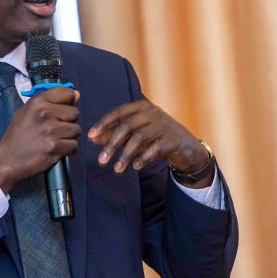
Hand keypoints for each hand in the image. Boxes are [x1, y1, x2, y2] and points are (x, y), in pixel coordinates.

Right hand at [0, 87, 80, 192]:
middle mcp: (45, 113)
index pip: (68, 93)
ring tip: (55, 139)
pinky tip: (56, 149)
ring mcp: (50, 131)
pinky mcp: (55, 147)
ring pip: (76, 130)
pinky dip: (67, 149)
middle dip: (69, 122)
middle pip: (75, 113)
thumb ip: (51, 101)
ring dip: (69, 136)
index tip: (62, 111)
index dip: (68, 102)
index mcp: (38, 101)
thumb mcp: (29, 111)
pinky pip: (74, 145)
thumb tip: (77, 94)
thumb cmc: (19, 134)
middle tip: (56, 129)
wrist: (8, 159)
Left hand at [87, 98, 212, 186]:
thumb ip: (115, 135)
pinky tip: (135, 167)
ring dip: (125, 155)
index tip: (90, 136)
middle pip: (127, 126)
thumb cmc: (156, 138)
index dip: (103, 124)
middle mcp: (152, 113)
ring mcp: (164, 125)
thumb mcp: (135, 135)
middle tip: (101, 161)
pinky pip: (155, 149)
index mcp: (141, 107)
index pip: (118, 112)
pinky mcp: (173, 139)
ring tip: (117, 170)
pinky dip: (143, 158)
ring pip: (139, 138)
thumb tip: (92, 138)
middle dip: (112, 144)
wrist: (186, 148)